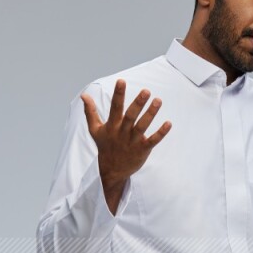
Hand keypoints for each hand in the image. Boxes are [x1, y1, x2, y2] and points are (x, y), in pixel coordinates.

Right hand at [81, 79, 171, 213]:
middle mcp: (122, 132)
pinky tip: (168, 123)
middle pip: (130, 116)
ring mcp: (133, 141)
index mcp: (112, 126)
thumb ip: (90, 112)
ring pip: (142, 126)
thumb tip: (84, 95)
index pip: (115, 107)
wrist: (112, 170)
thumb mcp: (95, 129)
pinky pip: (153, 140)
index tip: (121, 81)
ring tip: (158, 101)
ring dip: (150, 114)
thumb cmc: (105, 146)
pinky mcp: (142, 149)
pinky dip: (161, 133)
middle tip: (146, 91)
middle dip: (138, 103)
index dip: (118, 94)